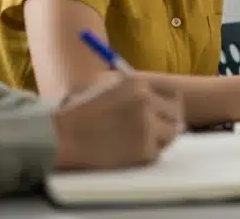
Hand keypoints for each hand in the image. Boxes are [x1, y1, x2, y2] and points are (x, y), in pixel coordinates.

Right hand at [52, 75, 183, 169]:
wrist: (63, 137)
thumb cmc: (82, 112)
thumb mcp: (110, 87)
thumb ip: (137, 90)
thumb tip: (166, 101)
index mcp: (139, 84)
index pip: (173, 94)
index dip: (170, 105)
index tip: (166, 112)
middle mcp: (147, 102)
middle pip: (176, 114)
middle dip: (167, 123)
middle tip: (157, 130)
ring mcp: (147, 126)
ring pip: (170, 135)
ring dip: (159, 139)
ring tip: (137, 141)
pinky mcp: (144, 149)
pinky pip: (156, 153)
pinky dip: (146, 154)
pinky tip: (127, 151)